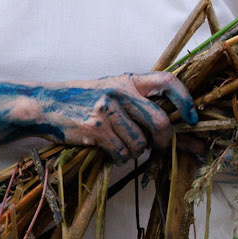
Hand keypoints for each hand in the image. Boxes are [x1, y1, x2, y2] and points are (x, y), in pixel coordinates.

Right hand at [31, 73, 198, 163]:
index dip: (185, 101)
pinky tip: (109, 151)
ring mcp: (108, 110)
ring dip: (135, 152)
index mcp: (128, 81)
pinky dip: (120, 158)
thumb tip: (171, 126)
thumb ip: (137, 101)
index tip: (191, 118)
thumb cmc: (81, 100)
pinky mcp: (96, 129)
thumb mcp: (110, 89)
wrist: (46, 105)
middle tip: (161, 148)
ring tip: (122, 146)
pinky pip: (121, 153)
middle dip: (165, 142)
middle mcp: (120, 92)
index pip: (167, 82)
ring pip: (140, 144)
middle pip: (159, 122)